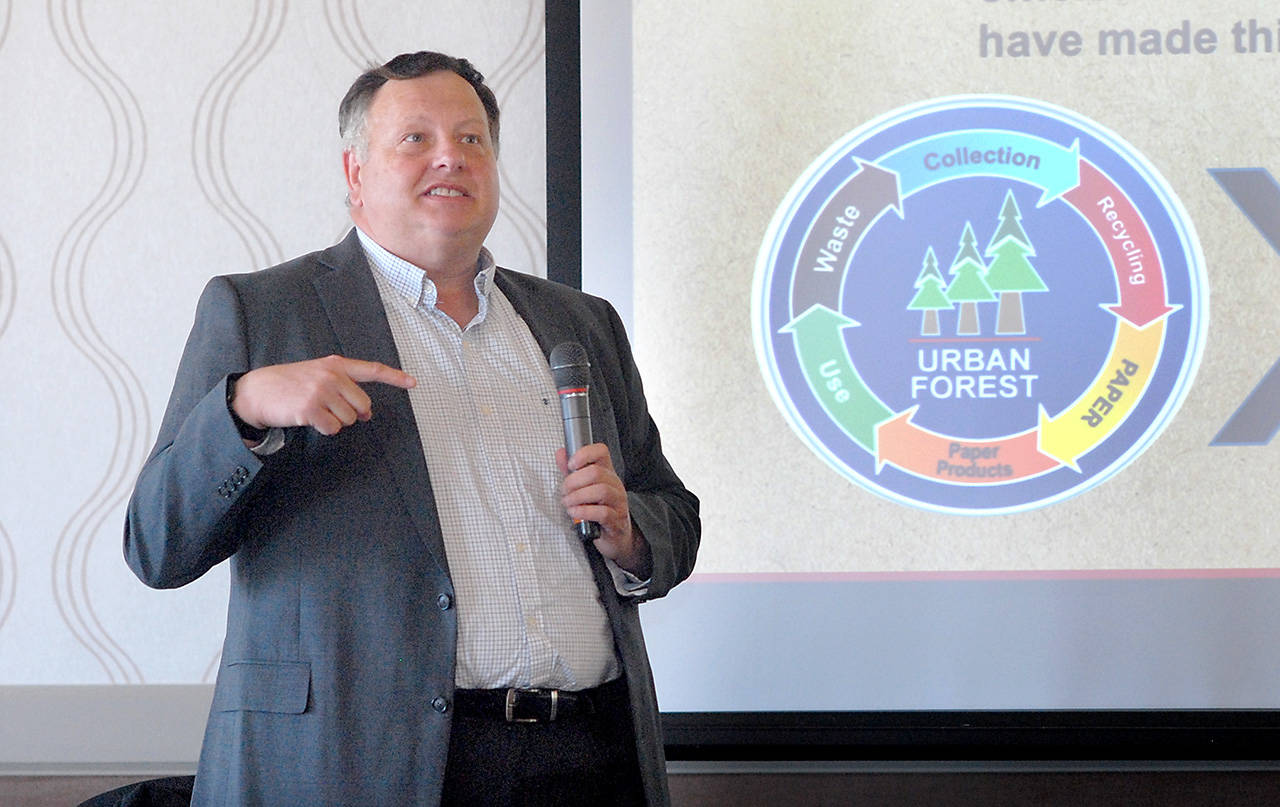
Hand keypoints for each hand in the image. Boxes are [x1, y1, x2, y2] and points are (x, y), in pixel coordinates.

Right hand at [230, 355, 415, 436]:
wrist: (258, 391)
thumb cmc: (290, 384)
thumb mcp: (317, 373)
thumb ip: (343, 386)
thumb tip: (365, 412)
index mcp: (336, 365)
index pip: (372, 370)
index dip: (395, 377)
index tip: (413, 383)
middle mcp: (331, 376)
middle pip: (363, 405)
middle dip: (353, 414)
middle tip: (333, 410)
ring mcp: (321, 392)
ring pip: (349, 420)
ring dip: (336, 421)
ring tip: (316, 411)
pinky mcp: (311, 409)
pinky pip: (333, 429)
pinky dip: (324, 429)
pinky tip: (309, 419)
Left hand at [558, 444, 650, 577]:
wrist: (615, 538)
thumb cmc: (597, 511)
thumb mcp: (584, 489)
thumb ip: (571, 472)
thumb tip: (561, 453)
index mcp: (607, 473)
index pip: (601, 452)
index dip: (584, 454)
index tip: (571, 465)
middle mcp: (615, 485)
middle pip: (596, 472)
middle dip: (573, 482)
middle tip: (564, 492)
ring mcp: (618, 502)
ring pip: (600, 491)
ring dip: (577, 497)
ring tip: (568, 504)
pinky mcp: (617, 520)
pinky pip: (602, 512)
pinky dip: (584, 512)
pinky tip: (575, 514)